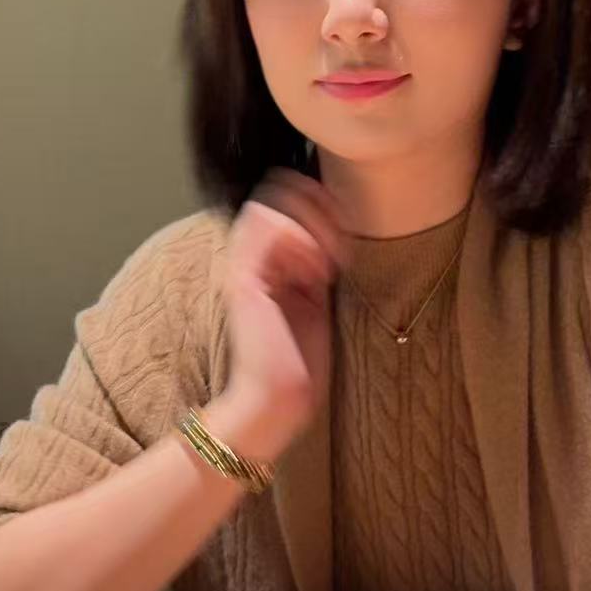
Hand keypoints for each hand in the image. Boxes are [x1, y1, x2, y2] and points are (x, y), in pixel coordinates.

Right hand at [219, 171, 346, 459]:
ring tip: (329, 256)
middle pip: (276, 190)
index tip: (347, 226)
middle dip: (317, 203)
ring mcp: (243, 265)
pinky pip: (265, 229)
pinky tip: (318, 269)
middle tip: (341, 238)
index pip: (285, 196)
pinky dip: (298, 238)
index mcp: (268, 257)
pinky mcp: (243, 280)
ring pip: (269, 203)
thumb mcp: (318, 298)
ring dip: (309, 221)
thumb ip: (319, 262)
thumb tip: (338, 230)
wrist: (278, 400)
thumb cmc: (301, 359)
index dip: (319, 198)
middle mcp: (250, 256)